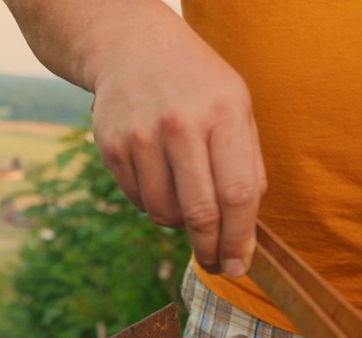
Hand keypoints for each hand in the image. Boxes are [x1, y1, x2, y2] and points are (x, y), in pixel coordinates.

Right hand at [88, 25, 265, 276]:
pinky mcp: (113, 147)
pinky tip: (163, 182)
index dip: (240, 238)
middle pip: (200, 212)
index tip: (239, 265)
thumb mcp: (237, 108)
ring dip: (180, 226)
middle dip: (210, 249)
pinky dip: (156, 205)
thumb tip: (246, 231)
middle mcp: (181, 124)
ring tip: (188, 207)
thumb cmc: (197, 86)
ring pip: (164, 214)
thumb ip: (247, 166)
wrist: (133, 47)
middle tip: (216, 265)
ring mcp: (142, 136)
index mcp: (223, 114)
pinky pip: (139, 201)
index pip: (237, 193)